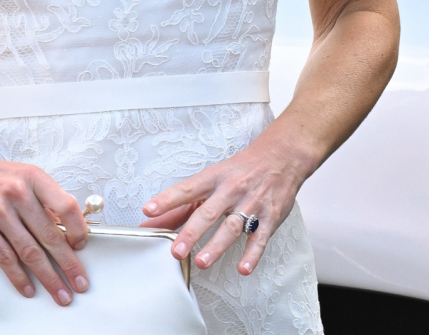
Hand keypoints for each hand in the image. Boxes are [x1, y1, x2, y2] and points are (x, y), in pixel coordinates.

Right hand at [0, 142, 88, 303]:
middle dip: (69, 265)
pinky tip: (28, 288)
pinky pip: (4, 257)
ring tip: (60, 293)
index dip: (78, 230)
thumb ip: (41, 201)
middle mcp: (16, 191)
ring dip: (48, 277)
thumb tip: (65, 232)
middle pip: (50, 235)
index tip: (81, 247)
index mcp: (32, 177)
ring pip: (29, 251)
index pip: (66, 207)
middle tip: (80, 284)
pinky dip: (18, 276)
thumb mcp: (19, 176)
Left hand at [139, 137, 310, 275]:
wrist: (280, 158)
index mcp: (212, 179)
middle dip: (191, 233)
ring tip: (201, 262)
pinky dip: (252, 254)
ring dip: (216, 246)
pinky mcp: (270, 217)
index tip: (149, 210)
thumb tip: (150, 220)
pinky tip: (243, 268)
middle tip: (176, 252)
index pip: (185, 189)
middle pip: (207, 213)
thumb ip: (180, 204)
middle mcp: (230, 191)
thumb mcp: (209, 180)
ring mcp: (251, 204)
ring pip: (231, 228)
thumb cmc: (238, 171)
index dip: (166, 200)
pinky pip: (260, 238)